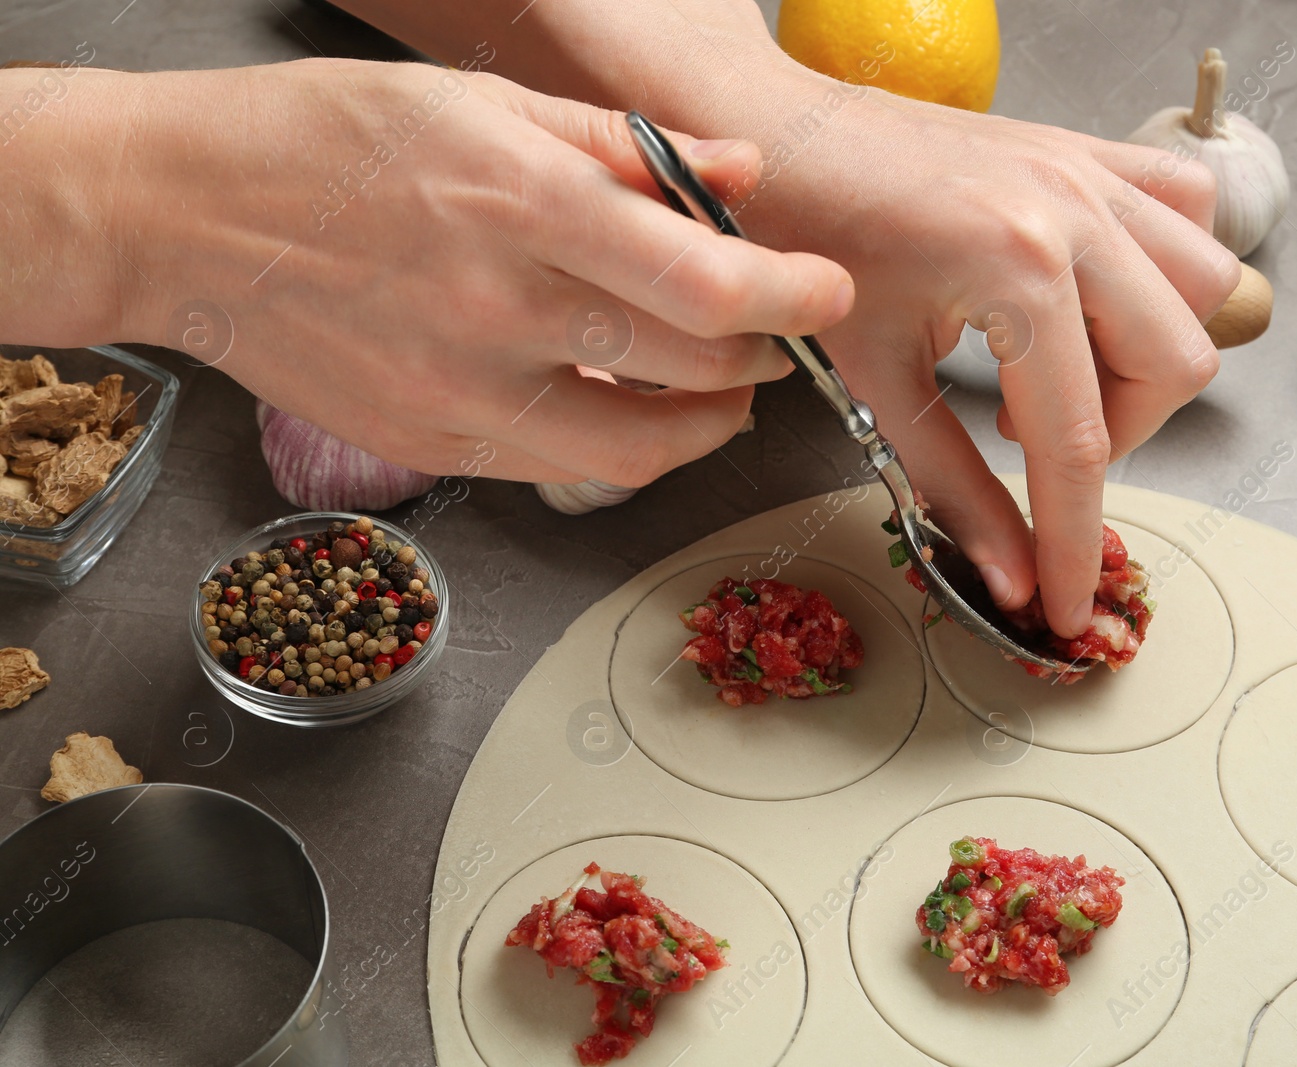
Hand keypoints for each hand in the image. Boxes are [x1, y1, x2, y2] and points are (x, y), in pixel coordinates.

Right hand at [96, 60, 852, 484]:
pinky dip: (620, 446)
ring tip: (716, 389)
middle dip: (757, 356)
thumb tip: (735, 176)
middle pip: (687, 371)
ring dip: (705, 425)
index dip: (788, 296)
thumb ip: (623, 149)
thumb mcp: (481, 104)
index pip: (700, 280)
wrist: (180, 213)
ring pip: (637, 452)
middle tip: (767, 333)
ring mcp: (461, 394)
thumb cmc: (323, 141)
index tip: (822, 292)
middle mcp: (497, 311)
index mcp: (518, 205)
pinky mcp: (432, 446)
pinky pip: (562, 470)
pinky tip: (622, 405)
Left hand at [736, 81, 1238, 634]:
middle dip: (1117, 436)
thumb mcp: (874, 375)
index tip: (1070, 603)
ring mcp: (1089, 173)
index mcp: (1016, 271)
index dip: (1073, 539)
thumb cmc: (803, 236)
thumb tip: (1007, 577)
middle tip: (1038, 445)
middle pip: (1172, 367)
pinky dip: (1164, 268)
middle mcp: (1074, 213)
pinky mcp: (1087, 150)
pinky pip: (1185, 208)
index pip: (1076, 443)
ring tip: (1060, 369)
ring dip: (1150, 353)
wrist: (779, 135)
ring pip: (1204, 286)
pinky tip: (1094, 298)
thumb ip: (952, 485)